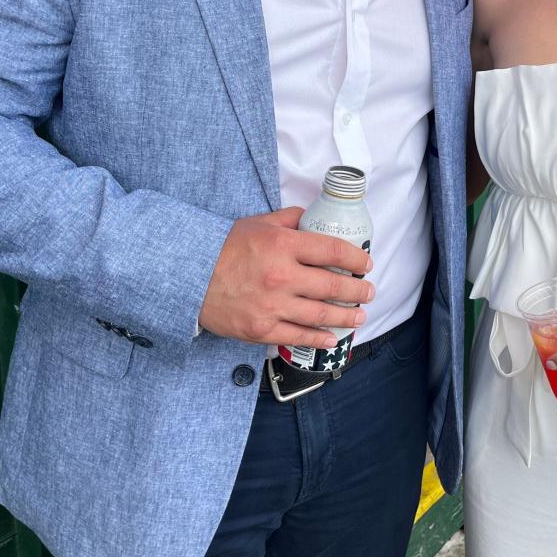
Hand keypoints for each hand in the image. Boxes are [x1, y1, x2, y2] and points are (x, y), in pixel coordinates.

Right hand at [199, 206, 373, 347]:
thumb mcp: (256, 223)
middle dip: (358, 290)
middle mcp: (282, 276)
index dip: (355, 258)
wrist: (186, 276)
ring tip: (359, 316)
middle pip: (333, 285)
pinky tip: (331, 338)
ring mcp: (272, 305)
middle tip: (369, 292)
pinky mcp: (261, 328)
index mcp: (283, 245)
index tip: (366, 263)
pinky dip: (318, 339)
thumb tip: (311, 218)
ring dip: (345, 316)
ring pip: (321, 314)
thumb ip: (288, 219)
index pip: (332, 251)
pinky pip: (297, 336)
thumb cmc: (222, 247)